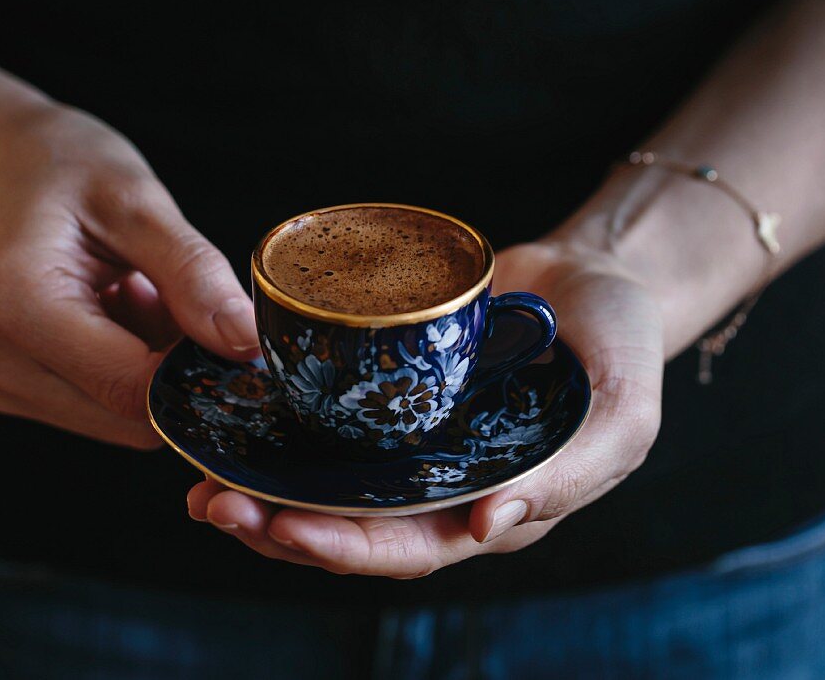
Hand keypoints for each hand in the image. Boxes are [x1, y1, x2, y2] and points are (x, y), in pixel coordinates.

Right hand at [0, 102, 259, 447]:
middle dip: (180, 371)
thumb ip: (194, 276)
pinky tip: (125, 310)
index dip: (203, 374)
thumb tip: (248, 345)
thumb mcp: (139, 201)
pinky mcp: (15, 388)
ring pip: (123, 418)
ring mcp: (0, 380)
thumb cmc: (61, 164)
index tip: (246, 340)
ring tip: (144, 294)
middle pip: (130, 416)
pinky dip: (134, 366)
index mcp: (16, 305)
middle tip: (188, 299)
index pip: (133, 389)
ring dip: (158, 368)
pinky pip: (104, 405)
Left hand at [186, 241, 663, 576]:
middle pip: (348, 523)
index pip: (406, 548)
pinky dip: (283, 421)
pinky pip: (331, 412)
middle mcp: (437, 481)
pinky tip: (236, 411)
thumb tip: (486, 529)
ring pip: (326, 477)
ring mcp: (409, 435)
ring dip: (265, 484)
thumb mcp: (621, 416)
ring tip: (202, 475)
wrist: (597, 276)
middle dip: (278, 524)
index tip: (279, 527)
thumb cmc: (623, 351)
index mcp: (489, 506)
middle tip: (211, 505)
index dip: (342, 547)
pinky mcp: (389, 385)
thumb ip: (566, 476)